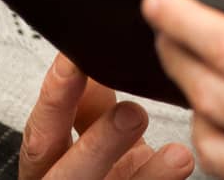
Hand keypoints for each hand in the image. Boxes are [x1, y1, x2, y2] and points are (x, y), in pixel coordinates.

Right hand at [20, 53, 194, 179]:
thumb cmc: (105, 173)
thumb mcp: (91, 137)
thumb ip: (89, 105)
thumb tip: (96, 56)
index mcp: (48, 165)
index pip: (42, 131)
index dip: (55, 98)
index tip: (75, 60)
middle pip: (66, 176)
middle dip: (96, 144)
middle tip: (131, 112)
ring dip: (142, 174)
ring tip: (172, 150)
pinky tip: (181, 162)